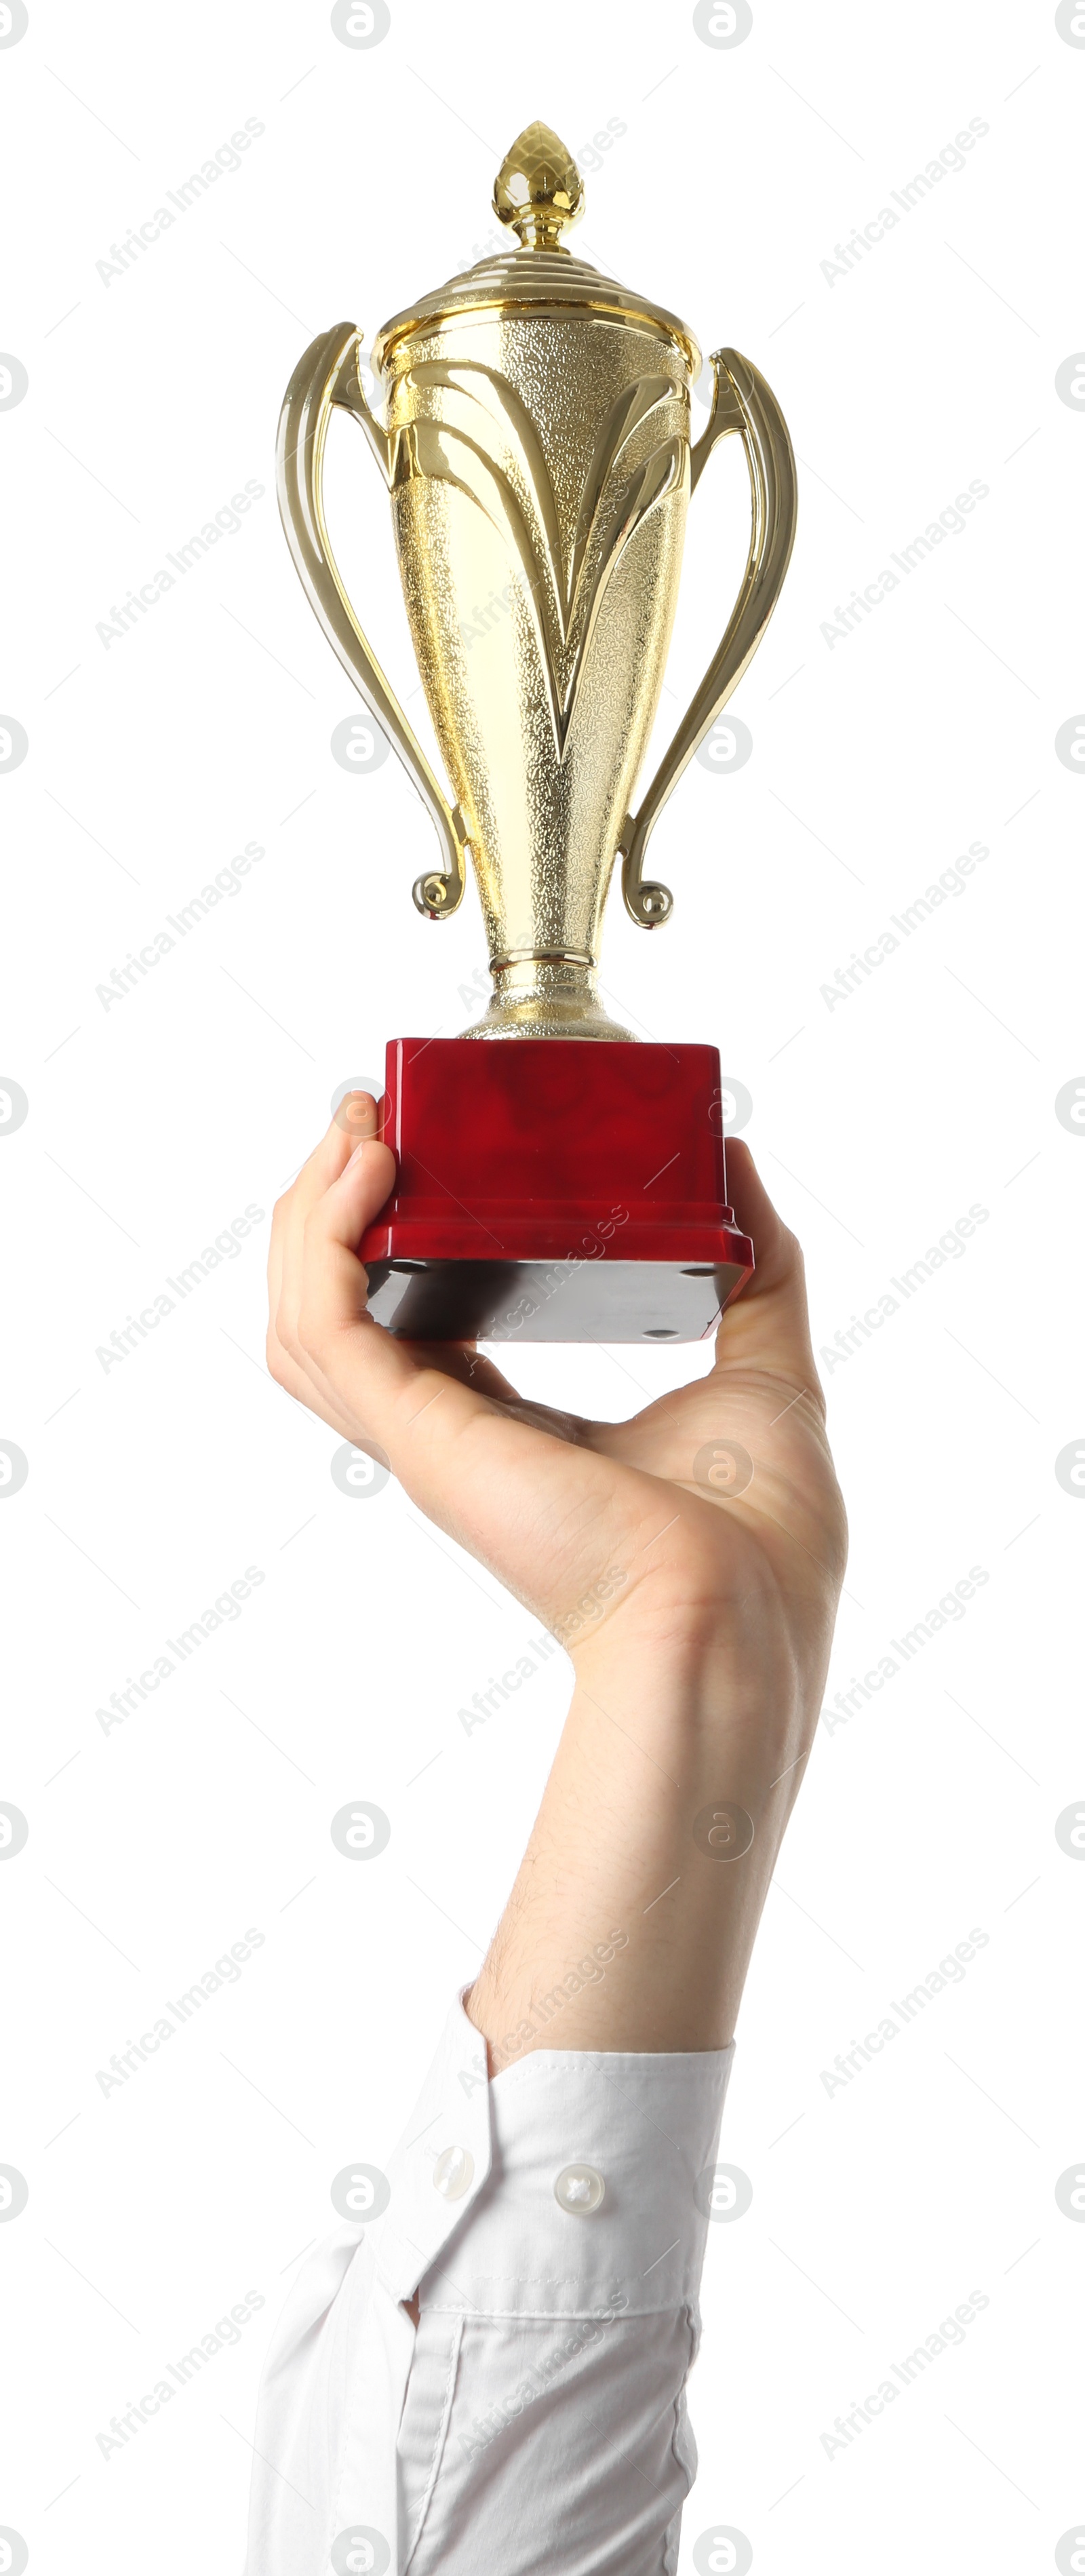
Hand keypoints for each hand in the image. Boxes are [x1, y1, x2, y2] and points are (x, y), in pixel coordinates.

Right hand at [268, 1096, 843, 1666]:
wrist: (745, 1618)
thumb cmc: (760, 1539)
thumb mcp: (766, 1365)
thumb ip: (759, 1266)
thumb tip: (738, 1162)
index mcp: (510, 1426)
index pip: (413, 1319)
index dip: (398, 1229)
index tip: (414, 1145)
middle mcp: (451, 1431)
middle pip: (335, 1308)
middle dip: (330, 1205)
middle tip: (368, 1117)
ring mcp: (425, 1434)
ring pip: (304, 1315)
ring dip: (310, 1212)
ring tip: (356, 1130)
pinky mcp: (420, 1432)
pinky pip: (325, 1326)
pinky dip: (326, 1241)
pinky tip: (368, 1170)